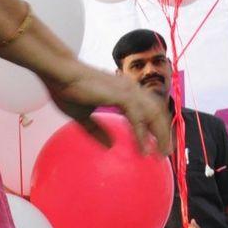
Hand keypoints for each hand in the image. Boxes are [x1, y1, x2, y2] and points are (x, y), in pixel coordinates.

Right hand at [47, 61, 171, 156]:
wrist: (60, 74)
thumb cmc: (69, 90)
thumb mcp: (83, 116)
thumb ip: (97, 130)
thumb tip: (110, 147)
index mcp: (124, 92)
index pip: (148, 109)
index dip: (156, 126)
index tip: (159, 143)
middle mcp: (130, 89)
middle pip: (156, 112)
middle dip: (164, 132)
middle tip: (167, 152)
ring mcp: (127, 91)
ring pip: (153, 114)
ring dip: (160, 134)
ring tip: (162, 153)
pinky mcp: (122, 95)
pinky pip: (138, 118)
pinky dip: (142, 134)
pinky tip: (144, 149)